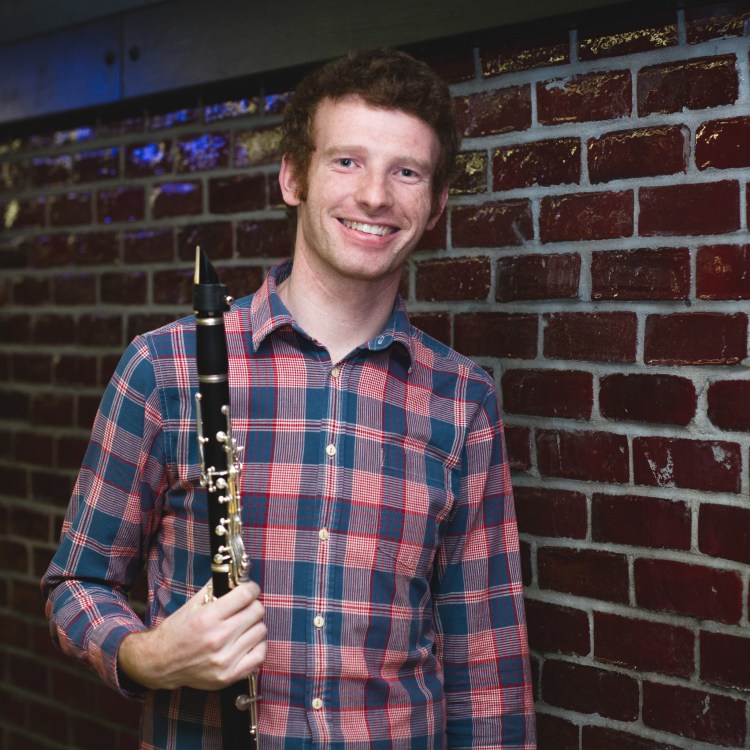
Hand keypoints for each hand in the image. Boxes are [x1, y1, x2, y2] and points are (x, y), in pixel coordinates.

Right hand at [118, 580, 266, 690]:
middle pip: (257, 611)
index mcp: (208, 618)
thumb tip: (235, 576)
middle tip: (244, 608)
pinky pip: (260, 655)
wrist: (159, 663)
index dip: (251, 588)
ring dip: (254, 625)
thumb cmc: (176, 632)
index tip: (250, 589)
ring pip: (260, 631)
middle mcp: (218, 639)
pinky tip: (246, 642)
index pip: (246, 595)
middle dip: (252, 605)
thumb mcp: (192, 604)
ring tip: (242, 626)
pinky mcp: (229, 676)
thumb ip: (215, 588)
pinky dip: (257, 645)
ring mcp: (224, 659)